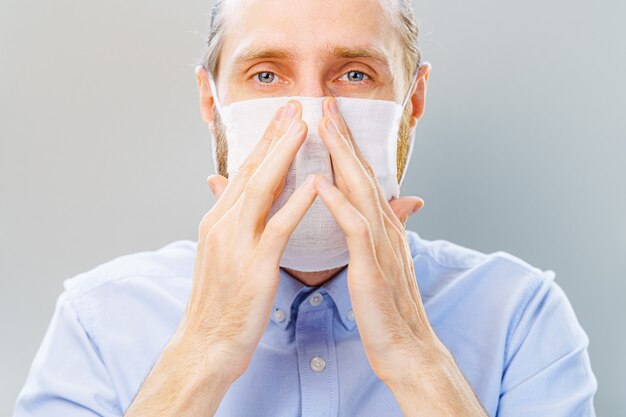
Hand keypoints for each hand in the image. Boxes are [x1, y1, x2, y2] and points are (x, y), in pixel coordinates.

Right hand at [179, 100, 315, 378]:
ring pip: (262, 189)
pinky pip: (277, 228)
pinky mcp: (255, 266)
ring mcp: (237, 243)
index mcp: (218, 220)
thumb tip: (231, 198)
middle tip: (294, 105)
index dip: (264, 141)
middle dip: (274, 135)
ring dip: (283, 155)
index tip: (282, 116)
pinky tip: (313, 185)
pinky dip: (295, 203)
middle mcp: (224, 224)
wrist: (206, 344)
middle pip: (252, 170)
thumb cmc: (219, 304)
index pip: (244, 172)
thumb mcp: (220, 255)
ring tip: (303, 127)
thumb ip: (229, 222)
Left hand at [314, 96, 486, 415]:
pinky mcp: (373, 267)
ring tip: (322, 124)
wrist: (406, 348)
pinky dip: (339, 203)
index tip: (327, 116)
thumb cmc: (386, 308)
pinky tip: (321, 182)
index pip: (361, 176)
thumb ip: (375, 232)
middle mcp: (384, 227)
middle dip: (342, 134)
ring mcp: (381, 245)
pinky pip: (355, 229)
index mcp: (381, 225)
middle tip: (324, 101)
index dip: (345, 144)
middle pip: (361, 171)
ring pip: (360, 189)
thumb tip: (374, 211)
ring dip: (341, 155)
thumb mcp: (380, 263)